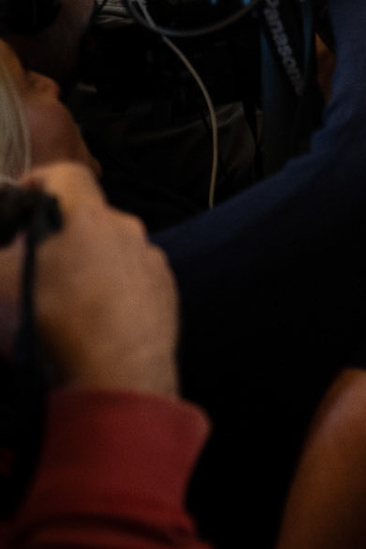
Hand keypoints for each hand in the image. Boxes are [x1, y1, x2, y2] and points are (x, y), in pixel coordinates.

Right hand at [19, 163, 179, 396]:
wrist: (116, 375)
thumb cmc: (53, 323)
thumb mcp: (0, 282)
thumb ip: (4, 253)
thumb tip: (10, 249)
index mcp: (90, 217)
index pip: (66, 174)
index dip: (39, 179)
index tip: (23, 197)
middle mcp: (128, 230)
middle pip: (88, 216)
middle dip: (60, 232)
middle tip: (34, 259)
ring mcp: (152, 261)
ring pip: (112, 248)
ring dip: (87, 261)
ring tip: (64, 295)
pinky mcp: (166, 291)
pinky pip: (133, 277)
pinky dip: (113, 286)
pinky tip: (94, 314)